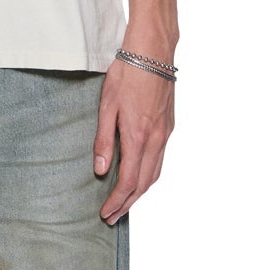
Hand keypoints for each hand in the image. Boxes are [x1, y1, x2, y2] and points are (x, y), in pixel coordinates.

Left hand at [93, 58, 173, 224]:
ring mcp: (165, 134)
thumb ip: (104, 140)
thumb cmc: (127, 74)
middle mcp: (156, 140)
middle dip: (128, 204)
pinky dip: (149, 176)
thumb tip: (101, 170)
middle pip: (144, 184)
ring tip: (125, 204)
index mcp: (138, 136)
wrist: (153, 52)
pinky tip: (140, 177)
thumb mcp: (106, 106)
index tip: (105, 213)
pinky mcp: (168, 126)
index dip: (117, 201)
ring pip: (155, 173)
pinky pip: (160, 160)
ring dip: (140, 192)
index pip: (128, 181)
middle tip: (113, 218)